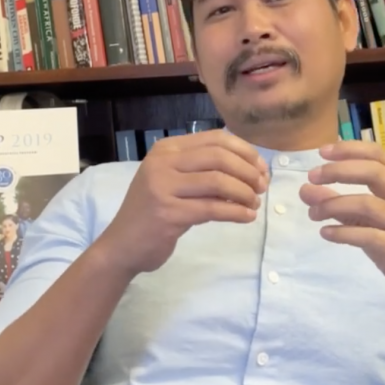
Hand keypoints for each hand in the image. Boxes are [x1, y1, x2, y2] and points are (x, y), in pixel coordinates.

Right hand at [104, 130, 268, 276]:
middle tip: (262, 187)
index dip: (245, 151)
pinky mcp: (168, 214)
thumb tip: (251, 168)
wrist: (122, 246)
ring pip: (218, 181)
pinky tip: (246, 217)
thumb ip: (203, 170)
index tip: (261, 168)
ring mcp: (162, 187)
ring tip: (254, 204)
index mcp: (166, 149)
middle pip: (219, 157)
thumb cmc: (153, 212)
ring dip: (244, 193)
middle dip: (248, 171)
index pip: (216, 139)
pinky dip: (236, 212)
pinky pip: (212, 209)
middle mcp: (162, 163)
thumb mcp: (175, 181)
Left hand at [299, 140, 384, 336]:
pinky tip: (326, 233)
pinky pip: (368, 236)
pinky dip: (342, 232)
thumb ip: (339, 203)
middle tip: (312, 177)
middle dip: (339, 171)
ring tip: (313, 213)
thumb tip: (305, 189)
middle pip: (374, 172)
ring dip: (334, 205)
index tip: (322, 151)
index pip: (378, 156)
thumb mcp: (367, 222)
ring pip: (368, 204)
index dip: (350, 149)